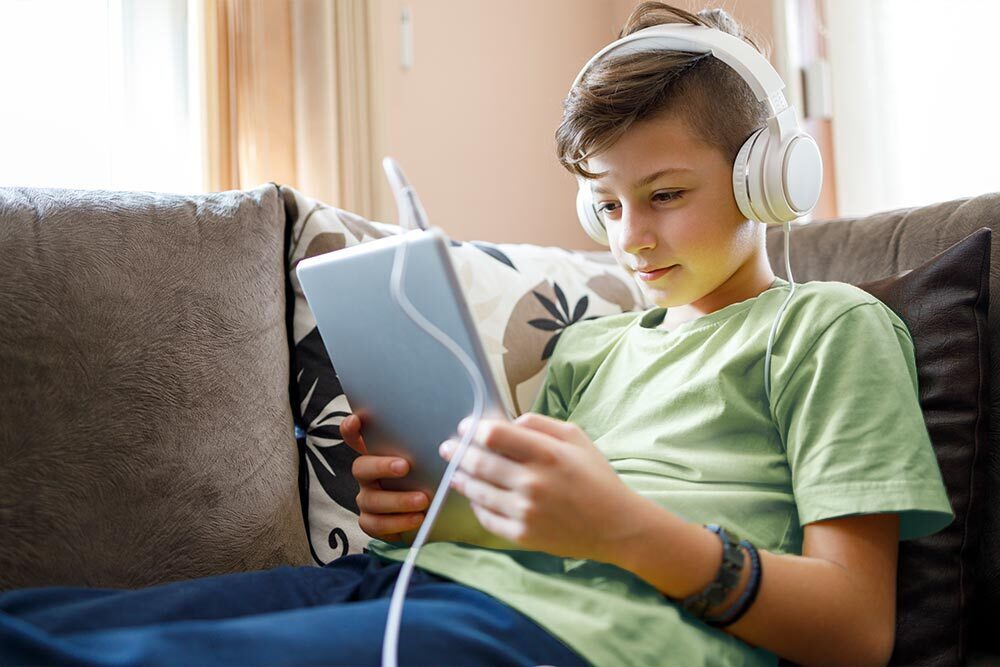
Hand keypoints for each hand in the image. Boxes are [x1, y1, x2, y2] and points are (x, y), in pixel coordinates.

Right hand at [341, 413, 429, 542]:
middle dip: (381, 466)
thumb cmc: (429, 477)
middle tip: (405, 466)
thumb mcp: (428, 459)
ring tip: (423, 500)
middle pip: (361, 467)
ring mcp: (367, 499)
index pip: (355, 437)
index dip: (350, 428)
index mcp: (377, 454)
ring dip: (398, 500)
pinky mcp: (371, 522)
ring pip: (371, 500)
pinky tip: (417, 519)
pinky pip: (375, 524)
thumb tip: (450, 430)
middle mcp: (367, 475)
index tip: (357, 420)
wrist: (433, 513)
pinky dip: (397, 523)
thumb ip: (427, 445)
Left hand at [439, 412, 639, 562]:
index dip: (473, 429)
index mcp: (547, 454)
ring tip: (454, 472)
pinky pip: (487, 518)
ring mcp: (526, 512)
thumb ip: (539, 424)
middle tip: (447, 448)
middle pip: (478, 463)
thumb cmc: (595, 477)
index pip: (494, 435)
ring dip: (460, 478)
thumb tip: (505, 422)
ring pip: (478, 491)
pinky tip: (475, 497)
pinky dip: (476, 505)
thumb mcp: (576, 438)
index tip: (466, 427)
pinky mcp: (523, 536)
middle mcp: (533, 483)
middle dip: (457, 452)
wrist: (616, 526)